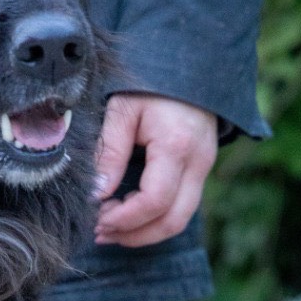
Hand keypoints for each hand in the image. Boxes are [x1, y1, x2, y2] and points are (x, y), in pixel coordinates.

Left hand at [94, 93, 217, 247]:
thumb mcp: (122, 110)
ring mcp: (205, 168)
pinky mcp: (202, 170)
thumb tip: (96, 194)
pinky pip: (181, 206)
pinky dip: (154, 218)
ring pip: (180, 219)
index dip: (124, 219)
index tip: (96, 219)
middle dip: (134, 235)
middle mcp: (198, 163)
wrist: (191, 65)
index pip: (154, 201)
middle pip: (173, 221)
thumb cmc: (151, 83)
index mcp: (176, 146)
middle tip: (100, 233)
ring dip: (144, 232)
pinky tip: (128, 214)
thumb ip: (109, 153)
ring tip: (110, 228)